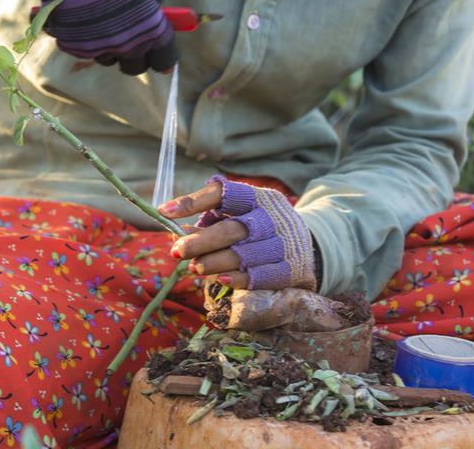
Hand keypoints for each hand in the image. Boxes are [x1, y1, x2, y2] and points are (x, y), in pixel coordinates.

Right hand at [29, 0, 177, 74]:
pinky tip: (81, 16)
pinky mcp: (73, 47)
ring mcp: (98, 49)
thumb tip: (155, 13)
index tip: (163, 62)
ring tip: (101, 20)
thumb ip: (151, 2)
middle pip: (135, 67)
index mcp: (150, 30)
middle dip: (135, 56)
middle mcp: (126, 46)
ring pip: (107, 58)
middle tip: (131, 40)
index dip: (164, 60)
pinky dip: (84, 37)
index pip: (165, 59)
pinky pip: (84, 48)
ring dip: (108, 45)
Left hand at [158, 175, 316, 290]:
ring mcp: (283, 243)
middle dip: (201, 241)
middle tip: (177, 250)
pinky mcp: (290, 268)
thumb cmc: (259, 227)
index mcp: (256, 197)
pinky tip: (219, 280)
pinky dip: (237, 279)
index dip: (193, 202)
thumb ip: (209, 222)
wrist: (309, 245)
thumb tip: (175, 233)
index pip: (222, 194)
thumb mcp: (239, 216)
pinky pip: (260, 277)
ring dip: (214, 262)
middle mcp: (271, 217)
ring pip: (244, 255)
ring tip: (194, 267)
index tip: (164, 212)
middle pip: (233, 229)